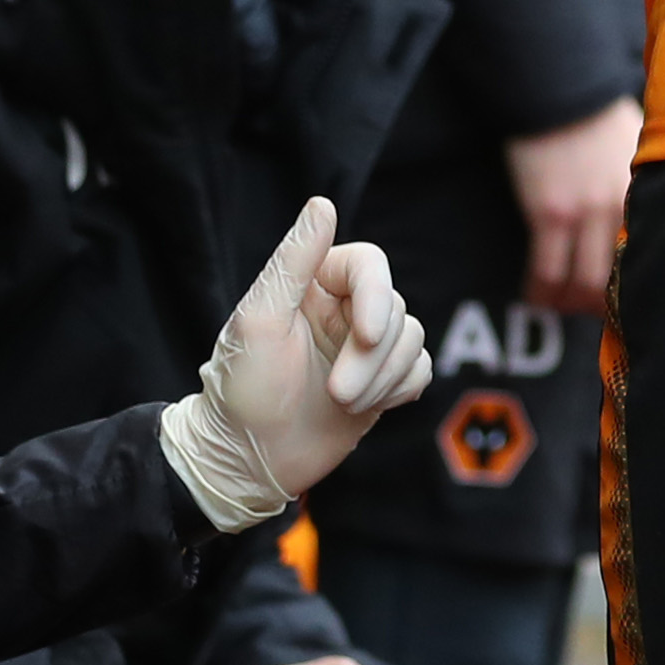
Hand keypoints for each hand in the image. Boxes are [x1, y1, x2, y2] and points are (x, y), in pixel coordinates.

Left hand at [157, 195, 433, 530]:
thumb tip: (323, 204)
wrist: (249, 461)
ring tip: (342, 404)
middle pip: (394, 307)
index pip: (369, 264)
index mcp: (312, 284)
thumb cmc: (243, 389)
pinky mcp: (382, 382)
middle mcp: (343, 309)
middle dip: (371, 356)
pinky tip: (363, 409)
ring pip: (411, 339)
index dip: (377, 296)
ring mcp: (364, 347)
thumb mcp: (259, 319)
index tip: (367, 335)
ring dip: (382, 378)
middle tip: (338, 393)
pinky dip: (399, 389)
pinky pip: (420, 369)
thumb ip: (293, 260)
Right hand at [507, 97, 635, 317]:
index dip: (637, 287)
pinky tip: (535, 297)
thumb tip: (650, 211)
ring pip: (581, 282)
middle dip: (601, 304)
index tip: (628, 300)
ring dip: (569, 303)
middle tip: (589, 312)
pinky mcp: (548, 213)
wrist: (560, 87)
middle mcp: (620, 210)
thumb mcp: (638, 148)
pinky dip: (540, 290)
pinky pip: (545, 268)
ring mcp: (584, 214)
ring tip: (560, 306)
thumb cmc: (598, 115)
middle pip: (616, 279)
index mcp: (645, 195)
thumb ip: (644, 184)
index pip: (648, 258)